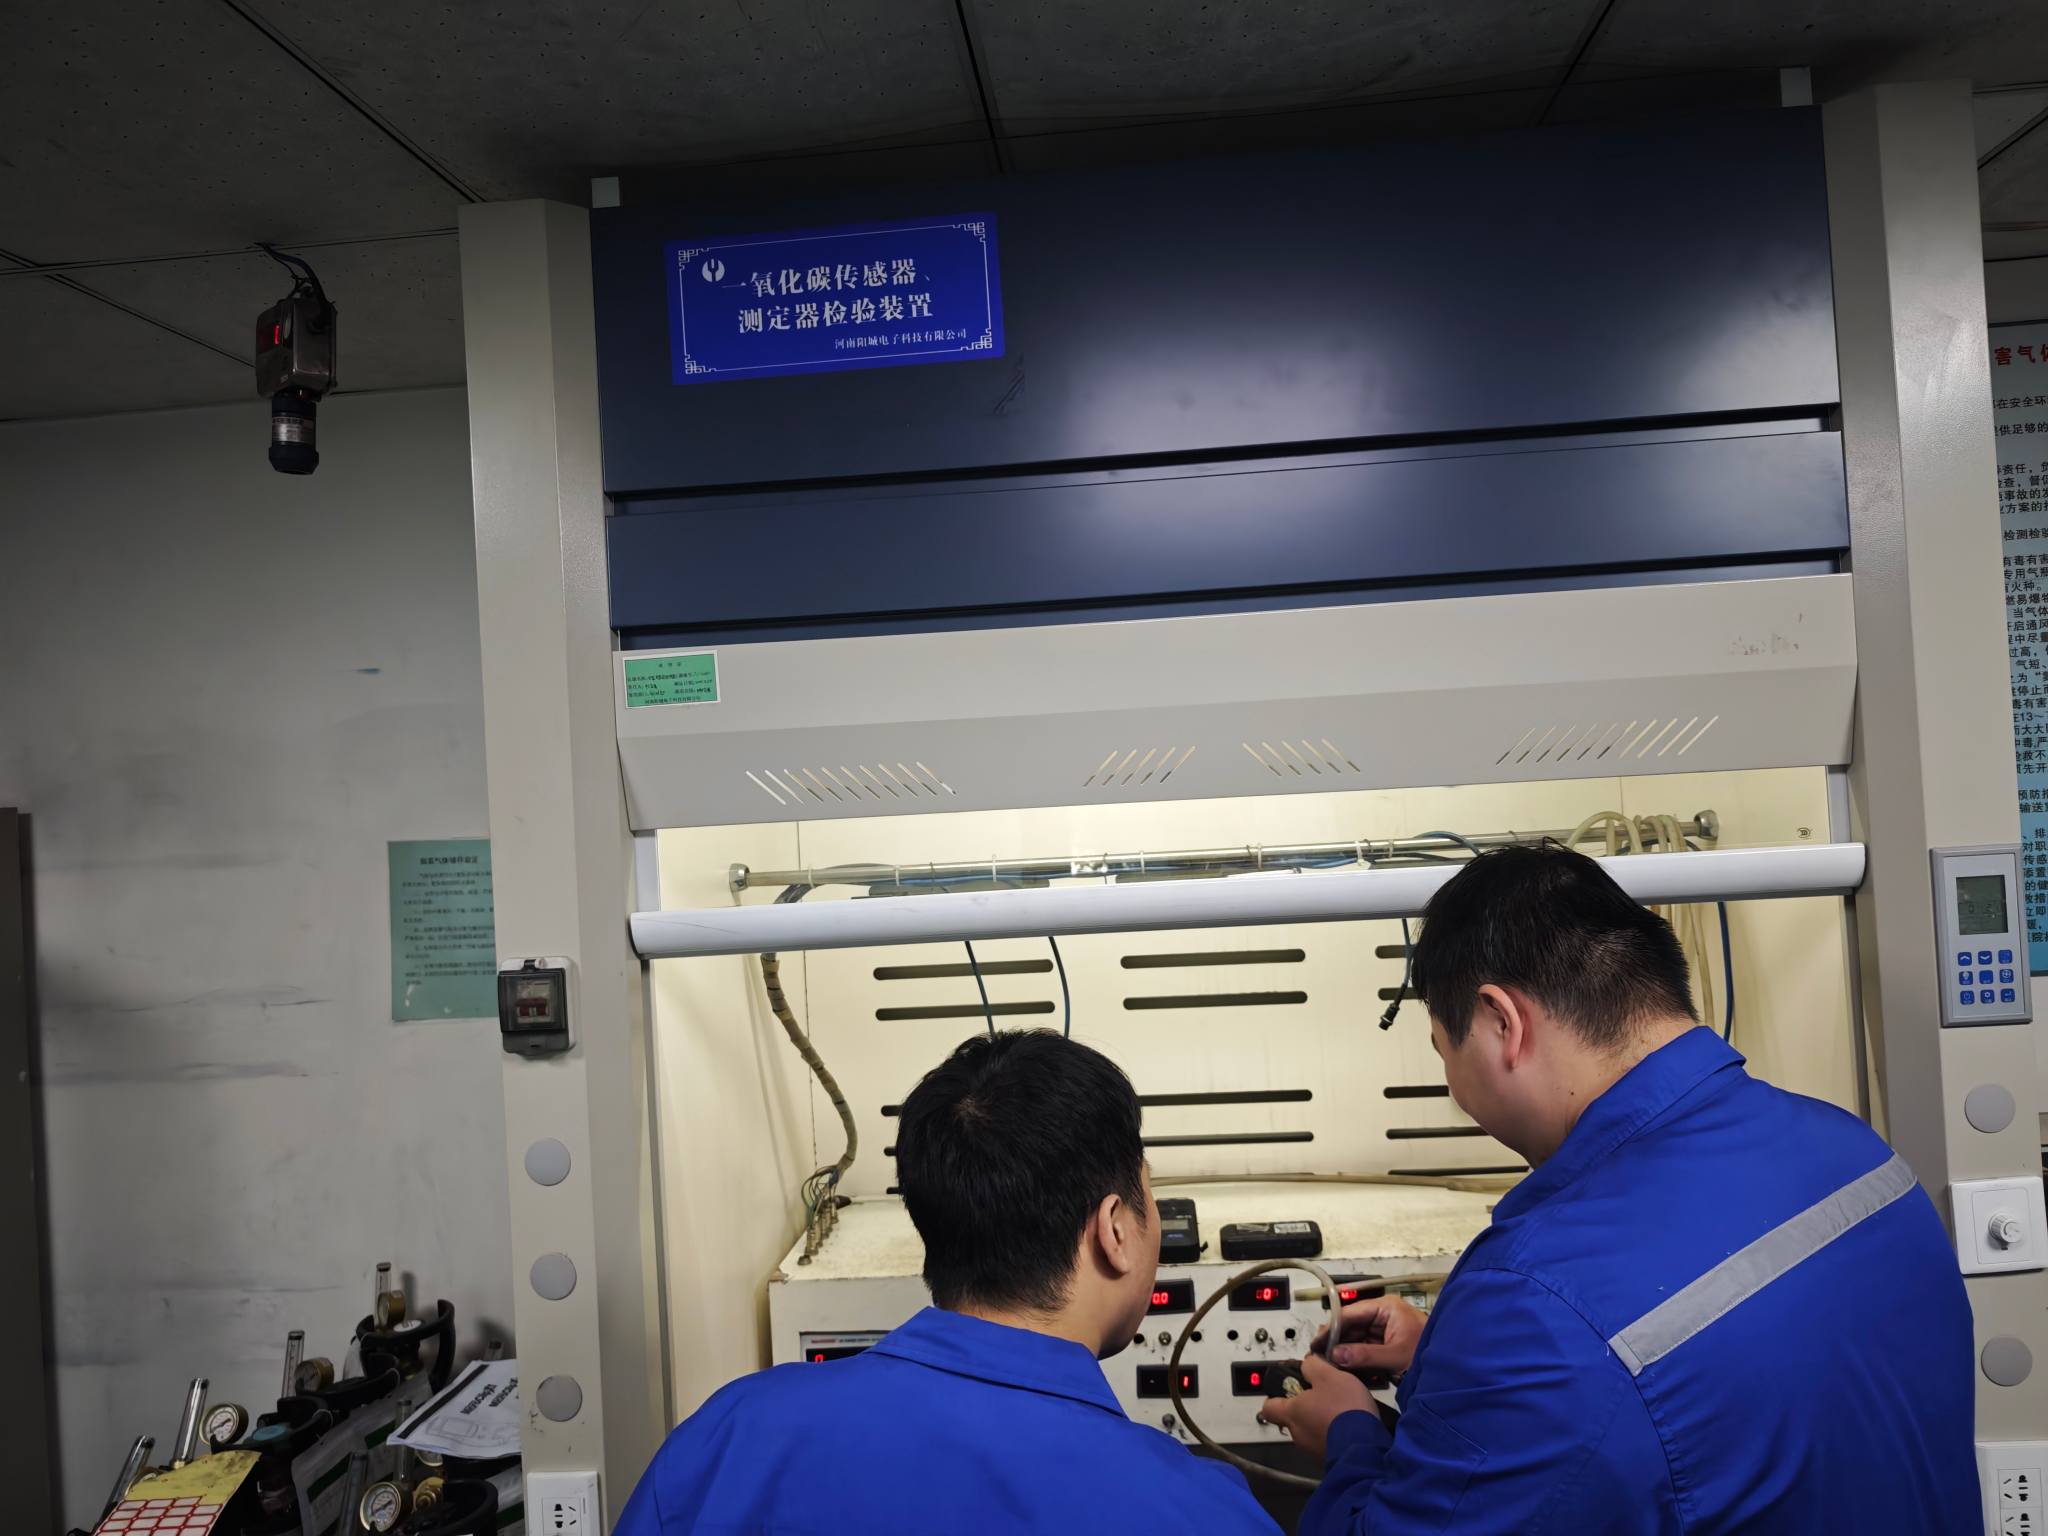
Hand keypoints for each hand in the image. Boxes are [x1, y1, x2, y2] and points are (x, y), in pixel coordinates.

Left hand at [1258, 1351, 1374, 1460]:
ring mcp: (1314, 1449)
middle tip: (1320, 1394)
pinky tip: (1349, 1423)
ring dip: (1321, 1420)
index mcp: (1291, 1413)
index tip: (1283, 1389)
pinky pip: (1327, 1441)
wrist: (1366, 1446)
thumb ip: (1312, 1366)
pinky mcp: (1330, 1457)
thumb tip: (1308, 1364)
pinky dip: (1334, 1432)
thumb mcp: (1328, 1375)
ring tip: (1340, 1408)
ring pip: (1311, 1430)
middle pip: (1292, 1418)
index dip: (1274, 1396)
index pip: (1268, 1407)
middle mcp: (1298, 1434)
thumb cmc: (1344, 1412)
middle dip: (1305, 1406)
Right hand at [1315, 1295, 1427, 1376]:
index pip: (1350, 1313)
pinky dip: (1353, 1355)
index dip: (1331, 1328)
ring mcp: (1384, 1328)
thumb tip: (1334, 1355)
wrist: (1451, 1370)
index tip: (1316, 1342)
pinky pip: (1364, 1346)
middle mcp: (1382, 1313)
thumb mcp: (1395, 1356)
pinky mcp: (1386, 1342)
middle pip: (1351, 1324)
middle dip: (1335, 1339)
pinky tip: (1341, 1364)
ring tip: (1326, 1361)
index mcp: (1385, 1307)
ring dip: (1343, 1349)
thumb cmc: (1426, 1355)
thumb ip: (1364, 1355)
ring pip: (1356, 1336)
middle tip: (1318, 1355)